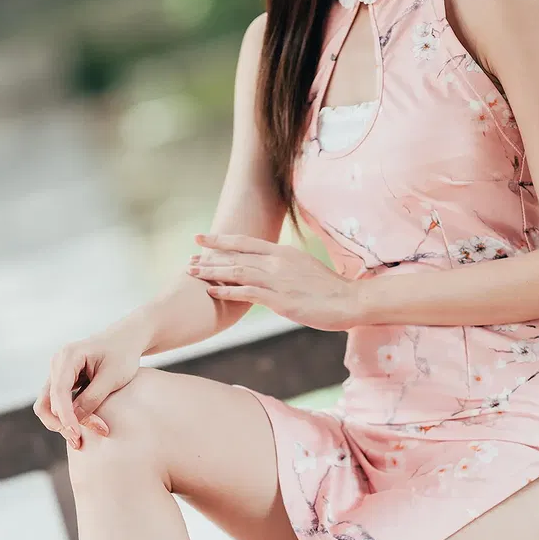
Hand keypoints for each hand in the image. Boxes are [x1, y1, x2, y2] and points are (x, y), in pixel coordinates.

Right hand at [33, 320, 146, 449]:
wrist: (125, 340)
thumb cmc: (122, 354)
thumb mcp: (112, 377)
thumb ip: (93, 398)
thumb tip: (75, 420)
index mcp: (68, 356)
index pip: (59, 392)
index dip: (65, 416)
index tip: (76, 435)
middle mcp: (57, 364)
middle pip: (46, 402)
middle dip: (62, 424)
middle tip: (80, 442)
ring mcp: (57, 373)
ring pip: (48, 406)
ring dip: (62, 424)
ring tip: (80, 441)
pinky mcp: (63, 382)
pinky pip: (58, 404)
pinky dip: (67, 418)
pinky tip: (83, 428)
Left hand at [186, 233, 358, 330]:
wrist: (349, 301)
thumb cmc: (328, 289)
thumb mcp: (303, 269)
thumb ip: (283, 267)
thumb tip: (268, 271)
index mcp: (282, 252)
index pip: (245, 242)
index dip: (221, 239)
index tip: (201, 238)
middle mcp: (277, 262)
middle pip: (236, 255)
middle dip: (210, 257)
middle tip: (189, 259)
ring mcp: (277, 280)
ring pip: (237, 271)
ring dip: (213, 272)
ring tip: (193, 273)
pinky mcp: (280, 299)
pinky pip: (247, 293)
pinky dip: (227, 291)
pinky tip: (212, 292)